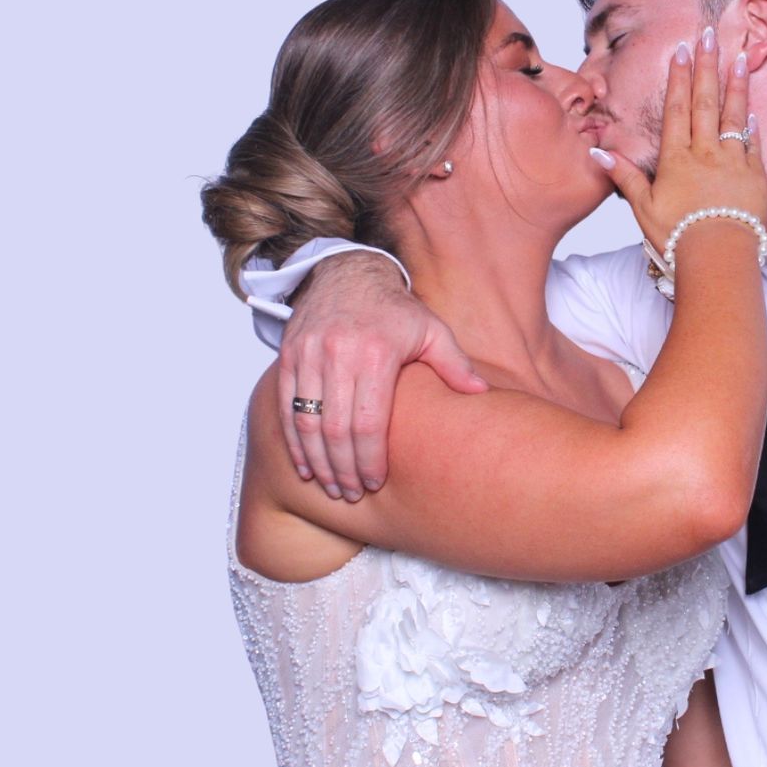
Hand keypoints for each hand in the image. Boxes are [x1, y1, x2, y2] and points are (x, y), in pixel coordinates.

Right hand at [278, 252, 486, 498]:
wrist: (349, 273)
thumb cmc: (395, 308)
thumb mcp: (432, 330)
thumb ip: (454, 364)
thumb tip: (481, 393)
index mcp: (376, 353)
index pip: (369, 422)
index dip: (370, 459)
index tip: (375, 483)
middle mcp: (337, 354)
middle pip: (336, 429)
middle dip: (344, 468)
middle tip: (353, 493)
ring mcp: (309, 354)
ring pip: (306, 421)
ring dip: (317, 461)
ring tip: (331, 487)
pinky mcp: (290, 355)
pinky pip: (286, 405)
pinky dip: (293, 440)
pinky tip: (305, 464)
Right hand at [594, 26, 766, 248]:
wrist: (718, 256)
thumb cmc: (678, 237)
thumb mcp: (643, 207)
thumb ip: (624, 176)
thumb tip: (598, 151)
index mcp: (676, 158)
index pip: (676, 108)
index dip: (678, 77)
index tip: (681, 49)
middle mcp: (705, 153)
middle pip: (705, 102)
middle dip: (706, 66)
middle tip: (710, 35)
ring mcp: (733, 162)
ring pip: (734, 116)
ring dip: (736, 84)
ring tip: (740, 57)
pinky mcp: (755, 177)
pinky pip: (754, 145)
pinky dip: (752, 126)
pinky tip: (752, 110)